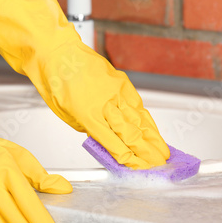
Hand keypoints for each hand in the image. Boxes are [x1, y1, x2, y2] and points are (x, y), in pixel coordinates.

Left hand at [0, 0, 169, 168]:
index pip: (114, 143)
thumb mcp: (67, 114)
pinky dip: (147, 120)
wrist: (58, 53)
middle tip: (159, 165)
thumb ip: (90, 129)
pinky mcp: (122, 82)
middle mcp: (105, 103)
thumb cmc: (57, 84)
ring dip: (153, 138)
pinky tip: (154, 130)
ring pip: (139, 119)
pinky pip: (138, 105)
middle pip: (132, 133)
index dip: (130, 159)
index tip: (140, 169)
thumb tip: (108, 141)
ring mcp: (116, 91)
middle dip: (147, 152)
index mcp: (88, 114)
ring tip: (164, 153)